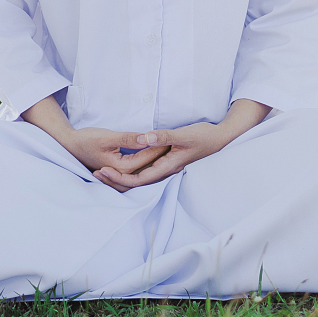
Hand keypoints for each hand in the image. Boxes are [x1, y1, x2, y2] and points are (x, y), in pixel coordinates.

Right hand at [62, 126, 172, 177]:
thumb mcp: (107, 137)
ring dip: (155, 161)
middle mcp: (122, 174)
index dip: (161, 146)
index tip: (173, 137)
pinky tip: (154, 156)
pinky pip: (137, 169)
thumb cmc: (86, 140)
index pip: (148, 157)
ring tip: (168, 149)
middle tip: (174, 142)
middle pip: (148, 165)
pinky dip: (146, 164)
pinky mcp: (118, 170)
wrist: (70, 145)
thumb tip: (147, 138)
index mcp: (122, 167)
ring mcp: (120, 174)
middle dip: (161, 154)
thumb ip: (128, 139)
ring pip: (143, 170)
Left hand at [90, 99, 270, 191]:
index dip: (119, 178)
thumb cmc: (204, 136)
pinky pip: (145, 170)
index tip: (103, 173)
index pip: (138, 179)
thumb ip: (164, 136)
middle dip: (116, 180)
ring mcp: (166, 167)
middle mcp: (165, 170)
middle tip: (96, 173)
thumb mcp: (184, 134)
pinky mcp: (167, 161)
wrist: (220, 138)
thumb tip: (144, 138)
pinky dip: (131, 171)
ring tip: (103, 171)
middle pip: (136, 182)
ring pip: (140, 177)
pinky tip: (122, 166)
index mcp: (167, 166)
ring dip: (121, 176)